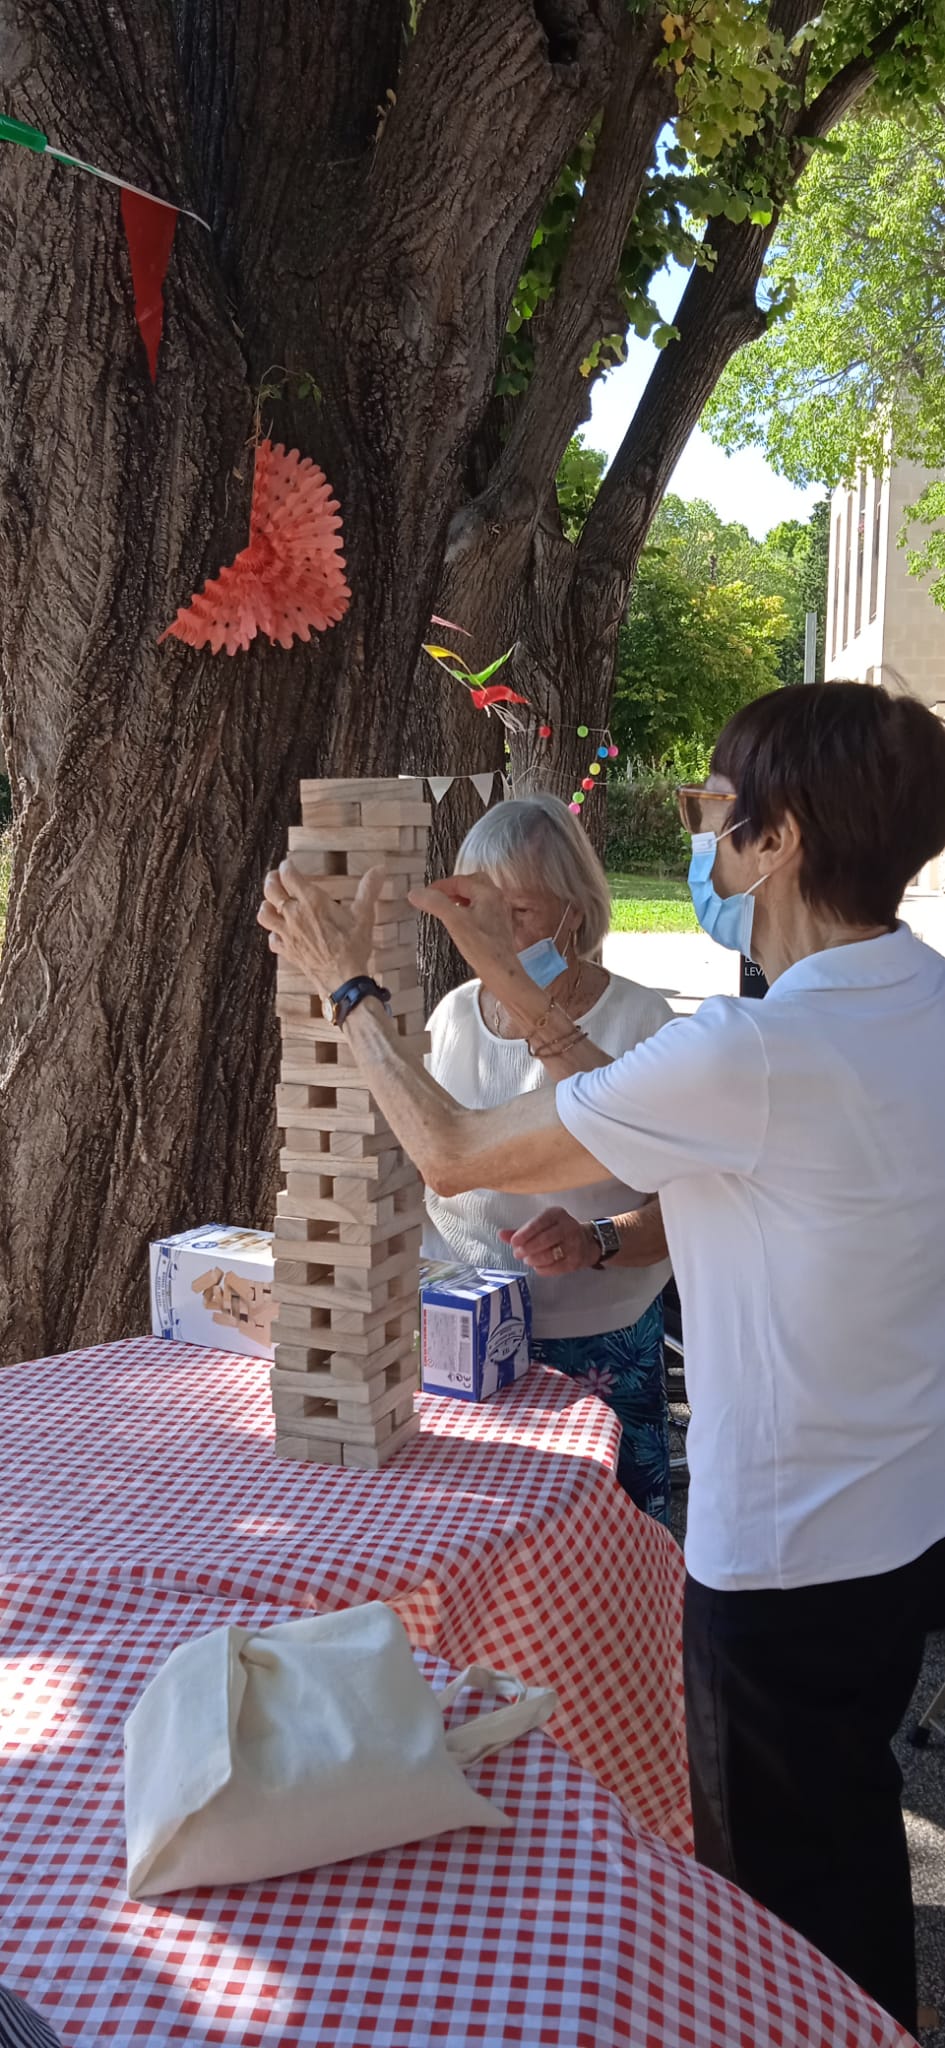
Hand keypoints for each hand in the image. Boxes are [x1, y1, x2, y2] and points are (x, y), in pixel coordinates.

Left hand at [257, 859, 383, 994]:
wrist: (343, 979)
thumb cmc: (352, 947)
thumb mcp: (364, 915)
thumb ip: (369, 889)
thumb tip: (380, 869)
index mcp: (312, 901)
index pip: (288, 875)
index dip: (286, 867)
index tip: (289, 865)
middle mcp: (294, 915)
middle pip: (271, 890)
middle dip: (272, 881)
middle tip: (277, 878)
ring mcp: (288, 934)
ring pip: (264, 914)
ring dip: (267, 905)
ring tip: (273, 903)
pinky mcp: (287, 951)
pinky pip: (271, 939)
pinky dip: (273, 933)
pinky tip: (281, 932)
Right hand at [409, 871, 523, 994]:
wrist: (501, 972)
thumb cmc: (481, 947)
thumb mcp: (454, 921)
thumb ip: (435, 903)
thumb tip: (415, 893)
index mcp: (488, 893)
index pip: (460, 880)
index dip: (440, 886)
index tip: (424, 895)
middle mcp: (496, 899)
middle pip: (472, 883)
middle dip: (453, 888)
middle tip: (438, 897)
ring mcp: (499, 912)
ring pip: (477, 897)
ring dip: (460, 899)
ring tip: (446, 909)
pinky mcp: (498, 926)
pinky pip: (481, 910)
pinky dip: (468, 910)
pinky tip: (460, 923)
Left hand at [499, 1206, 597, 1276]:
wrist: (586, 1242)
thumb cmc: (557, 1232)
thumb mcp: (540, 1226)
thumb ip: (520, 1231)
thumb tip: (501, 1234)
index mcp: (556, 1214)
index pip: (539, 1223)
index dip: (525, 1233)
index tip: (514, 1242)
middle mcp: (568, 1227)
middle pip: (544, 1240)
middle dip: (527, 1249)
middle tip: (518, 1253)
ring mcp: (574, 1244)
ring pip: (549, 1255)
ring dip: (534, 1259)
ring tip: (528, 1259)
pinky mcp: (576, 1260)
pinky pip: (555, 1267)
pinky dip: (542, 1268)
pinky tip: (537, 1266)